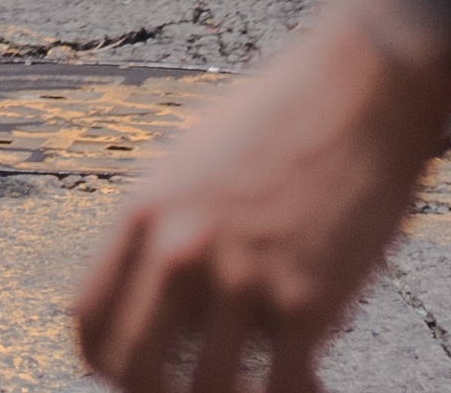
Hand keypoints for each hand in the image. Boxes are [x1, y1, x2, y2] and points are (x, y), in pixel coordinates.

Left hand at [68, 3, 450, 390]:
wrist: (362, 88)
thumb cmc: (282, 116)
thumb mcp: (190, 158)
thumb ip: (164, 222)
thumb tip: (154, 286)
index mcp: (143, 210)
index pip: (88, 320)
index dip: (108, 365)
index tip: (136, 376)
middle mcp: (179, 248)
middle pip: (132, 371)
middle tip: (197, 392)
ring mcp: (241, 277)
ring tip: (261, 386)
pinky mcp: (306, 301)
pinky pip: (281, 390)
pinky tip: (313, 381)